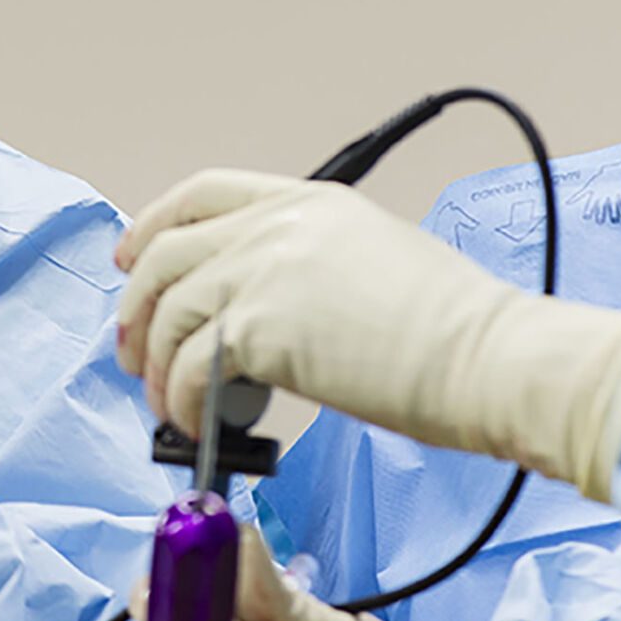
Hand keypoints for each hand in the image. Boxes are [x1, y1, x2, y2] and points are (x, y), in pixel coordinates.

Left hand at [114, 171, 620, 501]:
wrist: (489, 359)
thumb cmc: (456, 331)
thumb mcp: (376, 259)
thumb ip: (308, 266)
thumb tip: (258, 314)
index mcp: (309, 202)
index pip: (204, 192)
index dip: (154, 224)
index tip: (132, 258)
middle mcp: (278, 225)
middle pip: (166, 253)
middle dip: (138, 309)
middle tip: (134, 354)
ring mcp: (264, 271)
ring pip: (168, 313)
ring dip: (156, 367)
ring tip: (169, 407)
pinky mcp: (259, 328)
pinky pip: (189, 369)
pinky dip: (182, 404)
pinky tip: (199, 427)